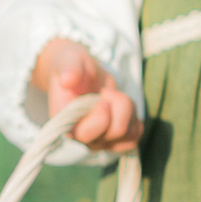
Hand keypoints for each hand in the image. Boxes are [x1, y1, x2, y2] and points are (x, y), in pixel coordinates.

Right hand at [31, 38, 140, 152]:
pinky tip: (122, 107)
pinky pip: (135, 135)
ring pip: (130, 134)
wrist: (82, 74)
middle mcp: (82, 138)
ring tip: (114, 98)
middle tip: (107, 91)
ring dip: (129, 111)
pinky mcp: (115, 139)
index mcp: (65, 123)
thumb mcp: (70, 61)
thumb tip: (67, 81)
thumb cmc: (74, 67)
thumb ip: (70, 70)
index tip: (103, 94)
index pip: (86, 134)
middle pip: (116, 131)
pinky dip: (134, 119)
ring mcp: (100, 140)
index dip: (102, 116)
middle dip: (120, 105)